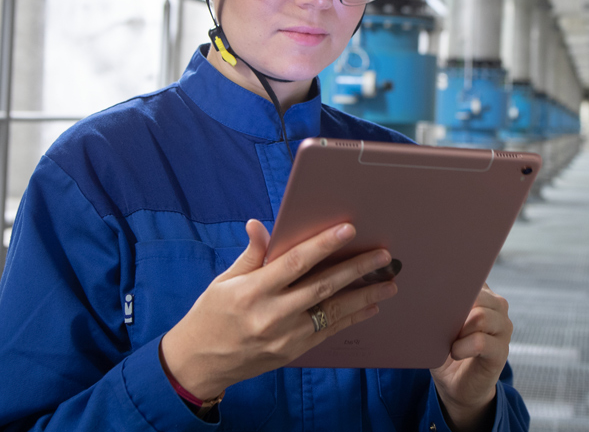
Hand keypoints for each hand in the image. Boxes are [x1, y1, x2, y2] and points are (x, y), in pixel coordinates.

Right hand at [161, 220, 397, 399]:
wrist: (199, 363)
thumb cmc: (210, 316)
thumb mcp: (224, 281)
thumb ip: (251, 255)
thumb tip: (260, 225)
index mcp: (251, 292)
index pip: (294, 263)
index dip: (322, 245)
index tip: (348, 229)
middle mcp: (271, 315)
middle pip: (322, 287)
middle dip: (356, 269)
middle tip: (383, 256)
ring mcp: (284, 337)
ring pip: (332, 312)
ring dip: (364, 296)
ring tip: (389, 283)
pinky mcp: (292, 352)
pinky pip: (328, 331)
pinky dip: (351, 318)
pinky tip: (370, 306)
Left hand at [430, 284, 512, 431]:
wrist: (456, 384)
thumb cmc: (444, 347)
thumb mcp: (439, 321)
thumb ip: (441, 303)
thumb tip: (427, 288)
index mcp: (483, 293)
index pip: (473, 275)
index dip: (457, 281)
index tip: (440, 286)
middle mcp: (498, 306)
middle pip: (476, 295)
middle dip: (454, 310)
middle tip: (442, 325)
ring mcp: (503, 328)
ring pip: (480, 316)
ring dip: (458, 330)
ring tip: (450, 341)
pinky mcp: (501, 351)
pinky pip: (481, 341)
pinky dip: (462, 347)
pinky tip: (455, 352)